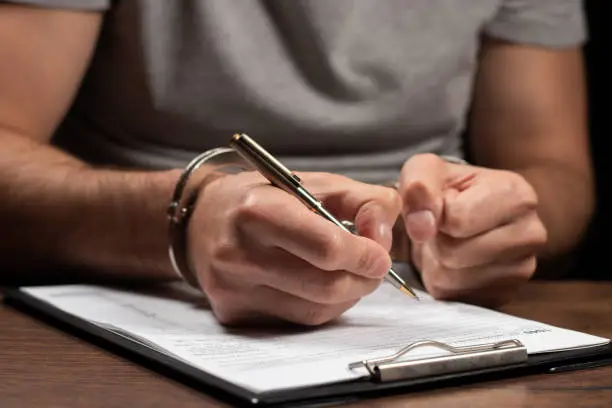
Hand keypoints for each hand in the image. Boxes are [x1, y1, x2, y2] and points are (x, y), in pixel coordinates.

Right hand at [187, 171, 401, 325]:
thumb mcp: (314, 183)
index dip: (364, 255)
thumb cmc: (262, 197)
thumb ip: (362, 200)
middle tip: (373, 268)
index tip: (380, 256)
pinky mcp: (232, 312)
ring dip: (347, 296)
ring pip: (315, 311)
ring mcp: (233, 288)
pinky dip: (322, 307)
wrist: (201, 220)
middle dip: (362, 280)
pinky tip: (322, 287)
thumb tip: (384, 237)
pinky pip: (296, 321)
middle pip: (325, 286)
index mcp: (258, 210)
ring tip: (349, 274)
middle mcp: (239, 253)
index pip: (325, 247)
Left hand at [398, 154, 546, 306]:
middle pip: (454, 253)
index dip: (434, 214)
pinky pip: (454, 297)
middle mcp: (530, 234)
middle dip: (435, 240)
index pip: (457, 219)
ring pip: (451, 278)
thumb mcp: (426, 170)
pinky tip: (454, 262)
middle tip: (442, 227)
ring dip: (435, 262)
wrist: (469, 214)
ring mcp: (522, 269)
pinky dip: (443, 281)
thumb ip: (418, 187)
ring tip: (448, 241)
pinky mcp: (504, 295)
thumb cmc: (449, 190)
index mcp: (517, 195)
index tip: (441, 205)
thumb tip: (421, 227)